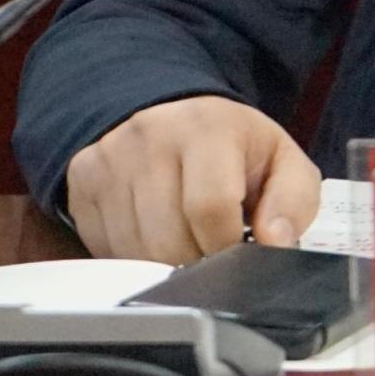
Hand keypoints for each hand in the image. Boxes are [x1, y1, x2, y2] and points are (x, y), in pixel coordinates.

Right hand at [64, 95, 320, 263]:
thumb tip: (277, 243)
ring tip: (185, 235)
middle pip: (168, 240)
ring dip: (165, 262)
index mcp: (206, 127)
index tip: (237, 248)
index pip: (209, 208)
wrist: (170, 113)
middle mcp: (149, 137)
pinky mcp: (82, 182)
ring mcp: (109, 159)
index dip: (227, 246)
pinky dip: (134, 257)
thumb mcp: (281, 161)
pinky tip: (154, 232)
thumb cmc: (231, 146)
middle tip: (212, 244)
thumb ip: (293, 201)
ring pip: (135, 252)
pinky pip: (106, 249)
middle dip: (197, 259)